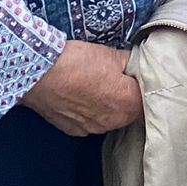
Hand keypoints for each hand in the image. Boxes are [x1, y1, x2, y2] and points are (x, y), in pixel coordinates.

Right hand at [19, 41, 141, 136]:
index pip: (149, 99)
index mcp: (127, 104)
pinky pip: (92, 122)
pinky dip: (92, 112)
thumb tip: (139, 65)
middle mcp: (112, 122)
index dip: (147, 87)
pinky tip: (84, 96)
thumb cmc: (76, 61)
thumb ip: (131, 64)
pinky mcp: (74, 130)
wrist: (38, 73)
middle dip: (131, 98)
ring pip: (111, 118)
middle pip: (132, 112)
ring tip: (101, 86)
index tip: (141, 77)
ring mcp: (92, 129)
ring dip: (111, 106)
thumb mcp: (111, 55)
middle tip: (123, 80)